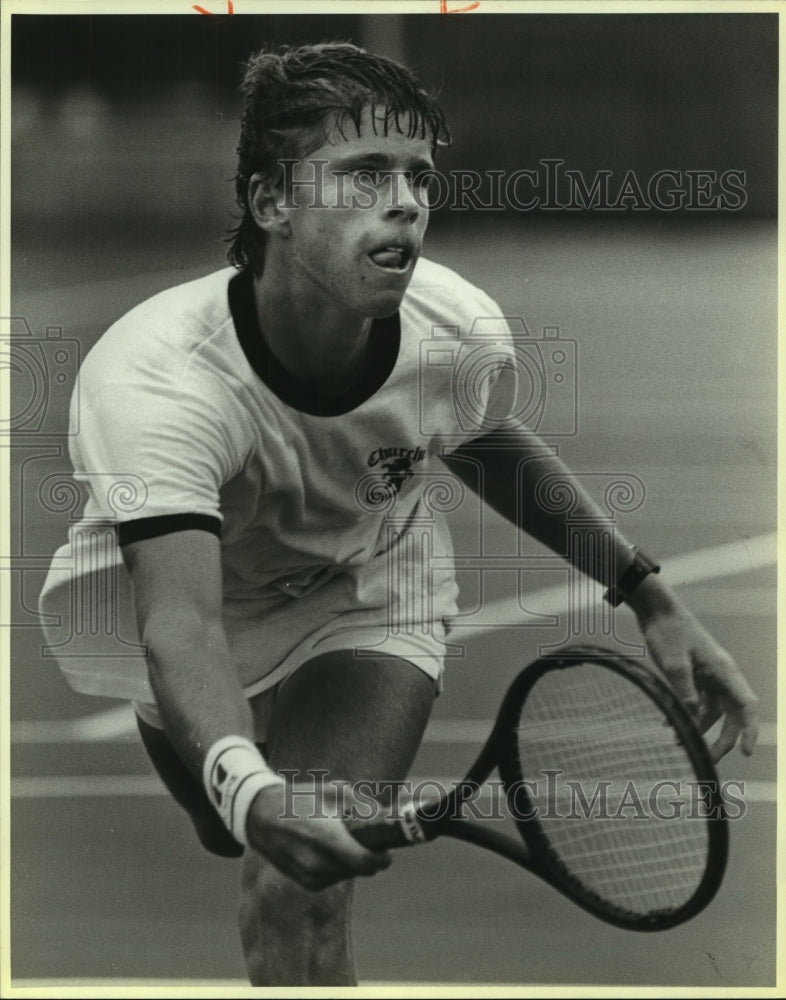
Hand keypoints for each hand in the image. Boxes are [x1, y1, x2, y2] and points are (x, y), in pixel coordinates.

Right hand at [245, 779, 391, 891]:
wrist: (260, 816)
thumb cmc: (301, 799)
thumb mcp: (334, 791)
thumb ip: (364, 806)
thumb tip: (387, 819)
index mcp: (326, 838)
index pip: (366, 863)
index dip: (382, 858)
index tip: (386, 849)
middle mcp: (318, 864)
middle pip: (361, 870)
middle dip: (368, 856)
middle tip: (366, 838)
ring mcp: (310, 877)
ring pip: (348, 874)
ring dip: (352, 861)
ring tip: (340, 838)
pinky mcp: (306, 883)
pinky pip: (334, 878)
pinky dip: (337, 866)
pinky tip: (326, 848)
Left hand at [630, 586, 758, 761]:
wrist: (655, 609)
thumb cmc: (667, 631)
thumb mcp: (674, 664)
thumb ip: (684, 691)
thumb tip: (693, 718)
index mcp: (724, 671)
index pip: (747, 706)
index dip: (749, 730)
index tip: (745, 751)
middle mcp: (721, 675)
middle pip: (732, 713)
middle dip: (724, 738)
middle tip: (709, 758)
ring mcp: (707, 675)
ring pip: (713, 710)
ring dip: (701, 728)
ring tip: (681, 742)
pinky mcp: (693, 674)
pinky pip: (696, 701)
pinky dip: (688, 714)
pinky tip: (669, 724)